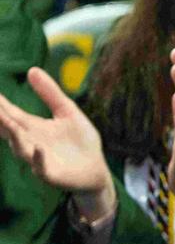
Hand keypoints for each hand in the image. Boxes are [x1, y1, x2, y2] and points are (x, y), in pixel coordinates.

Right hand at [0, 67, 114, 219]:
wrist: (96, 170)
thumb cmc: (80, 141)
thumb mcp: (67, 111)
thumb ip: (50, 93)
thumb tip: (31, 69)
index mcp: (32, 127)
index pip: (10, 114)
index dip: (0, 104)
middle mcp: (30, 142)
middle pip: (9, 129)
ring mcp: (38, 159)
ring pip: (21, 148)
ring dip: (14, 136)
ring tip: (7, 122)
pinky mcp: (51, 173)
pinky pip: (41, 167)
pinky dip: (38, 159)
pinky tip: (38, 149)